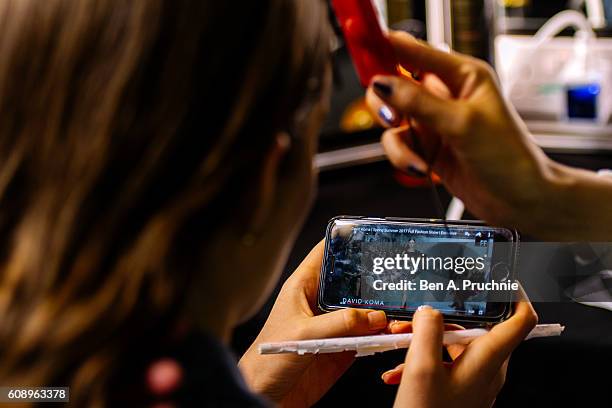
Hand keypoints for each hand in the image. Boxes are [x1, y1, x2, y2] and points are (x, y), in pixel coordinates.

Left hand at [239, 240, 388, 407]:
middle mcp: (320, 303)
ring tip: (403, 310)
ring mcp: (333, 327)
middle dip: (373, 280)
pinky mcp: (342, 350)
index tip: (369, 233)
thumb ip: (340, 324)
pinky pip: (367, 338)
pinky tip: (395, 335)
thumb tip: (376, 316)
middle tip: (398, 276)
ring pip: (363, 312)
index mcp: (303, 287)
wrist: (267, 396)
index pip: (324, 254)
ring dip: (382, 312)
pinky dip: (382, 337)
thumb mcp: (303, 334)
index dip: (344, 240)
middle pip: (351, 282)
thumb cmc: (268, 359)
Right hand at [366, 31, 554, 231]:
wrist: (521, 199)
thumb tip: (385, 84)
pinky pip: (398, 144)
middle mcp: (444, 94)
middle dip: (385, 101)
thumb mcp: (463, 123)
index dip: (384, 45)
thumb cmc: (510, 157)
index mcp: (461, 75)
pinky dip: (403, 158)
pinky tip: (421, 167)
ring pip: (391, 118)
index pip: (413, 50)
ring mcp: (433, 122)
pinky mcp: (426, 147)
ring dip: (396, 139)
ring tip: (414, 154)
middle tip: (391, 116)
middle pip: (392, 83)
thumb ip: (419, 102)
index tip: (360, 43)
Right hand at [381, 291, 536, 407]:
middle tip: (413, 321)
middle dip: (439, 320)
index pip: (520, 320)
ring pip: (454, 346)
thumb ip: (428, 331)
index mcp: (488, 361)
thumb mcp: (422, 369)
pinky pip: (444, 364)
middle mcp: (487, 370)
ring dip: (424, 342)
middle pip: (474, 329)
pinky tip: (398, 372)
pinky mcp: (460, 390)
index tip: (502, 279)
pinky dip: (422, 362)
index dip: (516, 295)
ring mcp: (474, 381)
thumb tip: (430, 310)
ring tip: (399, 348)